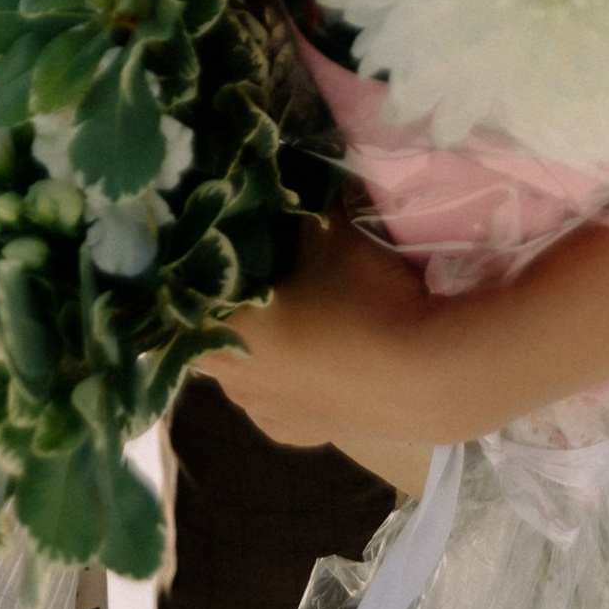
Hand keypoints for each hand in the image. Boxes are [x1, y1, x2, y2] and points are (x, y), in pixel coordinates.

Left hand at [197, 207, 452, 449]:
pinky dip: (290, 376)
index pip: (182, 297)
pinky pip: (281, 399)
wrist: (425, 376)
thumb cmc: (358, 300)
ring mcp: (269, 416)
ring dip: (261, 342)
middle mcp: (231, 385)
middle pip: (214, 333)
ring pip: (247, 371)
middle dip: (230, 301)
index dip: (199, 263)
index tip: (216, 236)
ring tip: (292, 307)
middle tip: (258, 263)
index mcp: (217, 336)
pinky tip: (313, 354)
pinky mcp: (307, 435)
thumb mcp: (327, 229)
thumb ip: (299, 202)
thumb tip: (286, 172)